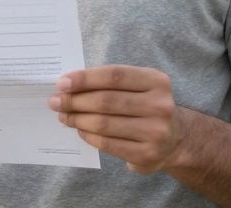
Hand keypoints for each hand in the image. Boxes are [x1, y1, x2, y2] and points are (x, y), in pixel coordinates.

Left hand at [49, 65, 186, 172]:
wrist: (175, 140)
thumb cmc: (145, 106)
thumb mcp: (138, 86)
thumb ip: (110, 83)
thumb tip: (68, 85)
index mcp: (157, 81)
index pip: (114, 75)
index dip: (85, 78)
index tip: (62, 83)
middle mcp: (160, 105)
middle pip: (106, 100)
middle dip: (74, 100)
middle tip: (55, 101)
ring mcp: (155, 132)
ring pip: (104, 123)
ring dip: (77, 118)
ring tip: (63, 115)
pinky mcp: (146, 154)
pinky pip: (107, 143)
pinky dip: (87, 135)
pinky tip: (79, 129)